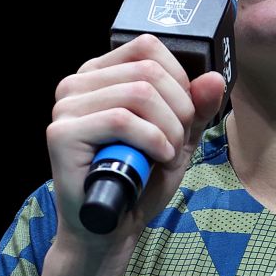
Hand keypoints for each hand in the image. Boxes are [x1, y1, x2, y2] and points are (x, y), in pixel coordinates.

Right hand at [46, 34, 226, 250]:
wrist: (110, 229)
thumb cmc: (139, 181)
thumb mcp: (177, 138)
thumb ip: (196, 108)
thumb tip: (213, 79)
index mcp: (99, 75)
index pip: (148, 47)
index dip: (179, 81)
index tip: (183, 118)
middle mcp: (77, 84)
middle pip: (149, 71)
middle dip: (178, 112)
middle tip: (176, 146)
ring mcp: (66, 107)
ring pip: (139, 94)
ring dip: (168, 130)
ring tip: (165, 156)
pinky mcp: (62, 133)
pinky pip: (122, 120)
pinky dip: (152, 141)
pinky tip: (156, 159)